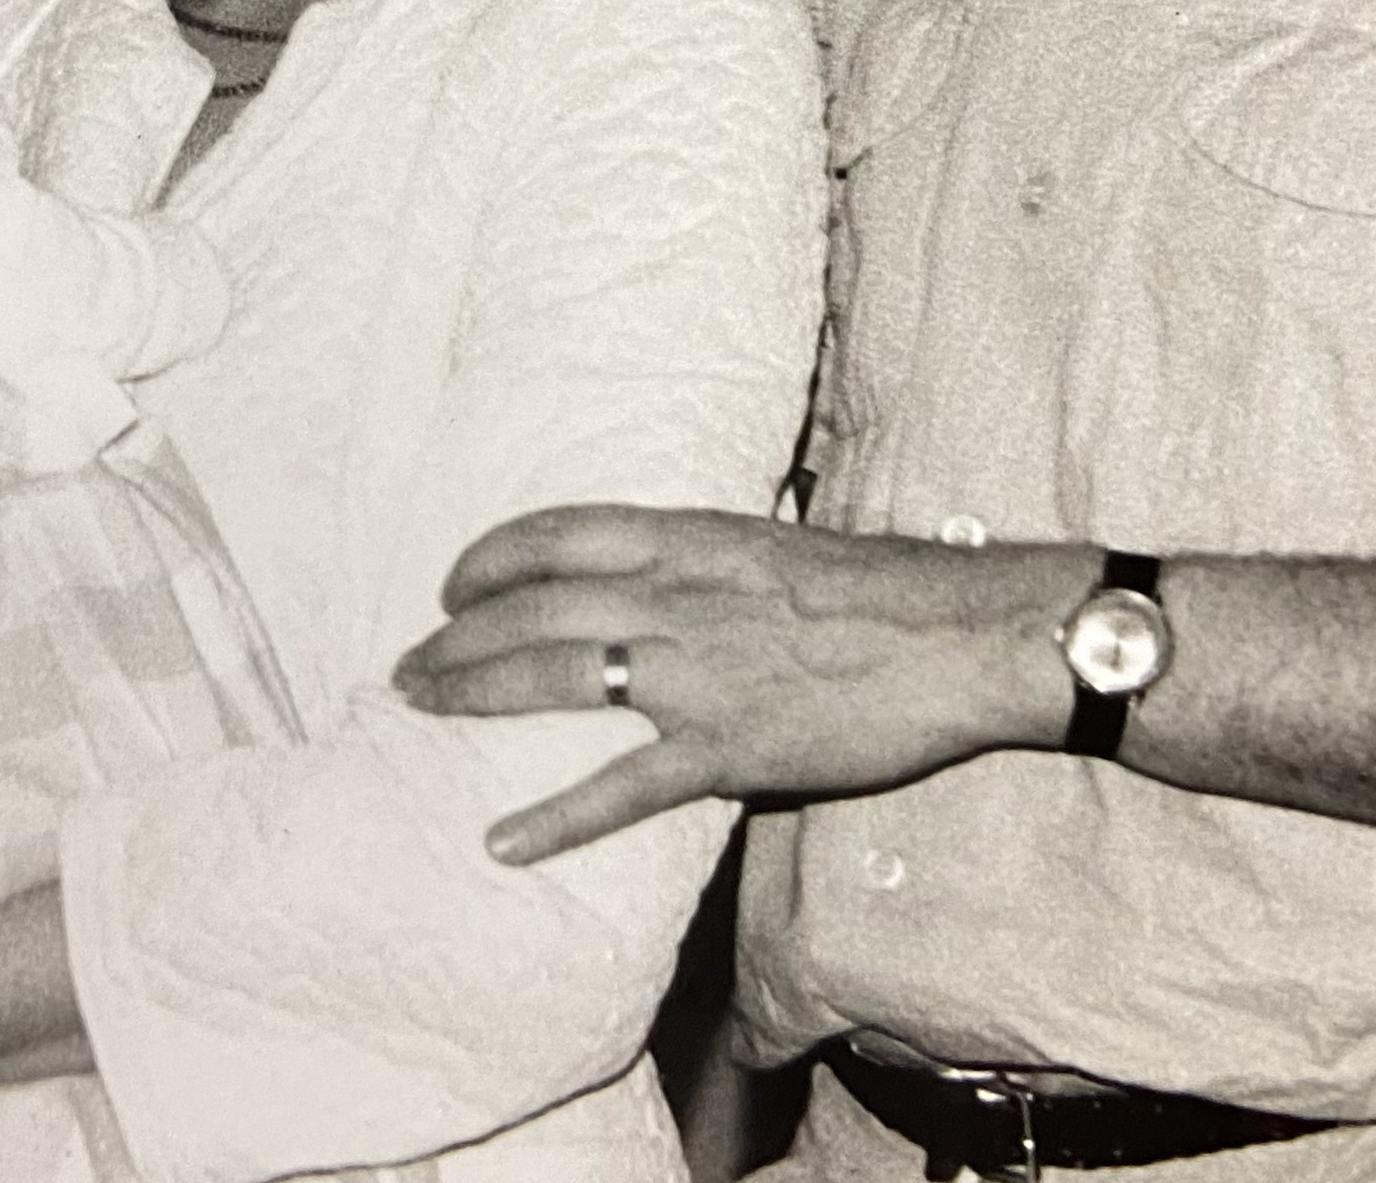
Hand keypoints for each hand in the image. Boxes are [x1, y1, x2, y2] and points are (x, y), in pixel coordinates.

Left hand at [390, 507, 1076, 865]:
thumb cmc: (891, 587)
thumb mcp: (785, 545)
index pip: (561, 533)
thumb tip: (685, 564)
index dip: (492, 556)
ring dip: (473, 689)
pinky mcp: (729, 749)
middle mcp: (678, 597)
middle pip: (534, 604)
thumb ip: (719, 560)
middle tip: (410, 664)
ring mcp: (698, 674)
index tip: (454, 581)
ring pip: (555, 674)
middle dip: (457, 633)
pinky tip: (503, 842)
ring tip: (421, 706)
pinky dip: (555, 817)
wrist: (964, 634)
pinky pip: (622, 788)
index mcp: (694, 539)